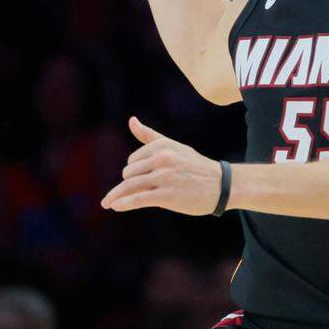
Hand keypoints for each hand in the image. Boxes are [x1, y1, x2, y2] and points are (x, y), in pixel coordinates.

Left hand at [102, 116, 221, 214]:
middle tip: (130, 193)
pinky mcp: (167, 196)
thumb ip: (149, 135)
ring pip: (131, 187)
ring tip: (107, 203)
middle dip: (127, 184)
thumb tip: (131, 120)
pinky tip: (115, 207)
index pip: (133, 161)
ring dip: (116, 196)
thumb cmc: (195, 166)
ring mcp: (164, 178)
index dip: (133, 172)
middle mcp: (162, 159)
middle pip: (129, 174)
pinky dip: (124, 203)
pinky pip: (139, 199)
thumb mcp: (173, 146)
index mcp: (162, 146)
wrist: (221, 185)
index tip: (138, 180)